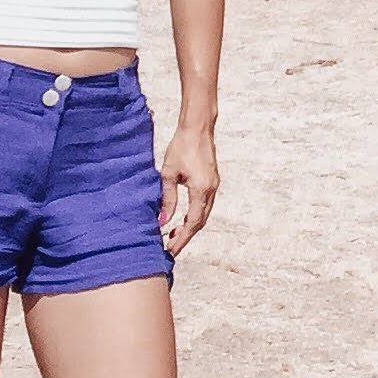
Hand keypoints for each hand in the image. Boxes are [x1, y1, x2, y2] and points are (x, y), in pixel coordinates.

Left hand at [160, 127, 218, 255]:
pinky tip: (183, 217)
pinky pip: (205, 205)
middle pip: (200, 222)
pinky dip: (194, 215)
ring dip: (190, 226)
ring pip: (204, 214)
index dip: (181, 239)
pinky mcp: (212, 180)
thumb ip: (167, 199)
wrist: (198, 128)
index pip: (192, 223)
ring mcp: (214, 185)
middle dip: (186, 236)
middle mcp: (211, 190)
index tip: (170, 250)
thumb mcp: (168, 174)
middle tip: (170, 246)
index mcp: (201, 190)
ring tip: (174, 234)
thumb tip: (163, 221)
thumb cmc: (182, 146)